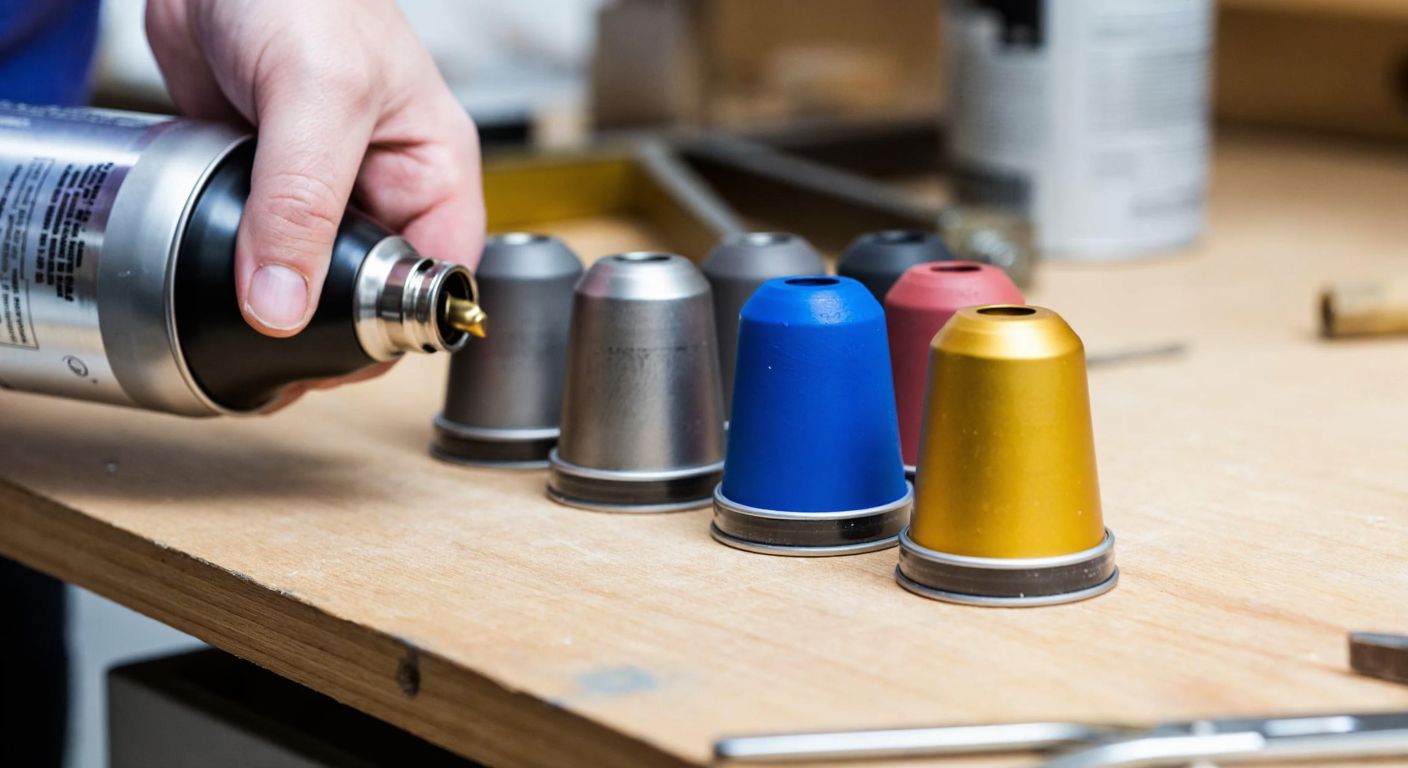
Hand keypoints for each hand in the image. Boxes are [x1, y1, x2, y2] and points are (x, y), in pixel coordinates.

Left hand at [146, 0, 484, 339]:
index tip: (345, 354)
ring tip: (245, 332)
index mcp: (433, 169)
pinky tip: (214, 285)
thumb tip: (283, 304)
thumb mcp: (319, 96)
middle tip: (284, 355)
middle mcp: (385, 185)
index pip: (439, 275)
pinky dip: (236, 270)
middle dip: (332, 324)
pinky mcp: (265, 184)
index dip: (401, 321)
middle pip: (373, 287)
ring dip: (279, 301)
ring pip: (311, 275)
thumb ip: (302, 202)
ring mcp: (322, 188)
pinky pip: (259, 247)